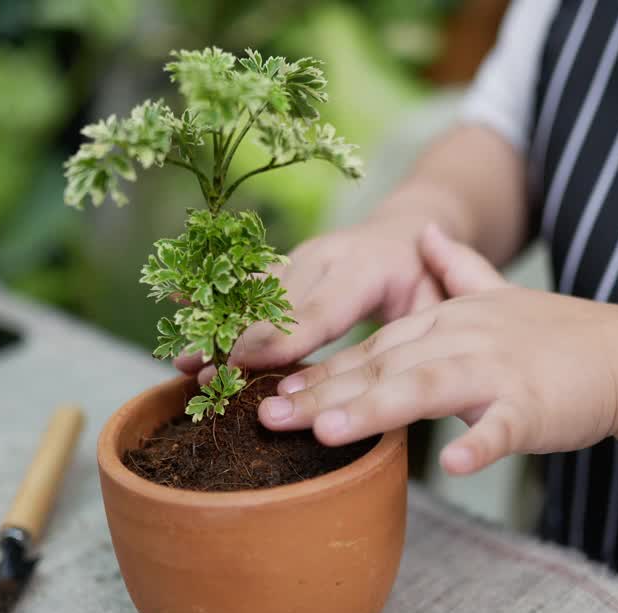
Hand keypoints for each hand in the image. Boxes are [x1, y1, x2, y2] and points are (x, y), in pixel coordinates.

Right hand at [174, 211, 451, 381]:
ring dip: (218, 330)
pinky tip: (179, 311)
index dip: (281, 340)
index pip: (320, 311)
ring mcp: (300, 256)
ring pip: (253, 295)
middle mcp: (325, 256)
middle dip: (239, 344)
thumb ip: (416, 337)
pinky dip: (215, 302)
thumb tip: (400, 378)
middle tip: (206, 378)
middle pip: (275, 306)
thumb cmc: (429, 280)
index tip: (246, 364)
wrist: (411, 229)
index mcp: (366, 267)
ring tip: (183, 362)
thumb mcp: (438, 306)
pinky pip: (247, 284)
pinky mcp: (285, 264)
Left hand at [257, 227, 617, 474]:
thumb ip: (456, 268)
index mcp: (445, 323)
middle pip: (382, 367)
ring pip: (427, 389)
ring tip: (327, 435)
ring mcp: (497, 371)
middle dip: (323, 393)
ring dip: (375, 409)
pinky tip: (455, 468)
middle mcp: (460, 340)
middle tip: (268, 417)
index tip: (270, 393)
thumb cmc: (554, 335)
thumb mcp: (496, 297)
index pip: (371, 349)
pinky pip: (503, 428)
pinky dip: (480, 446)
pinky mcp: (533, 404)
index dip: (320, 371)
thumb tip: (425, 233)